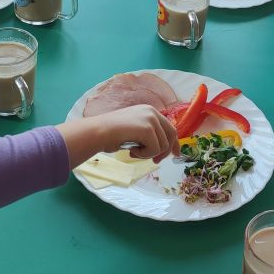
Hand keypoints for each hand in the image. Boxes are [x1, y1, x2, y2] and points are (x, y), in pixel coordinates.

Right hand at [58, 105, 178, 167]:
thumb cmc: (110, 134)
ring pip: (162, 146)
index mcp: (149, 111)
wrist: (98, 132)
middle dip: (165, 152)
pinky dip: (143, 155)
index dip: (174, 143)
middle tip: (156, 162)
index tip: (175, 154)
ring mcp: (150, 119)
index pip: (169, 127)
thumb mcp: (133, 130)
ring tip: (133, 151)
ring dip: (148, 154)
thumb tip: (161, 148)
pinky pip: (154, 150)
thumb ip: (148, 133)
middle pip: (171, 136)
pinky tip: (131, 150)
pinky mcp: (148, 129)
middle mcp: (152, 112)